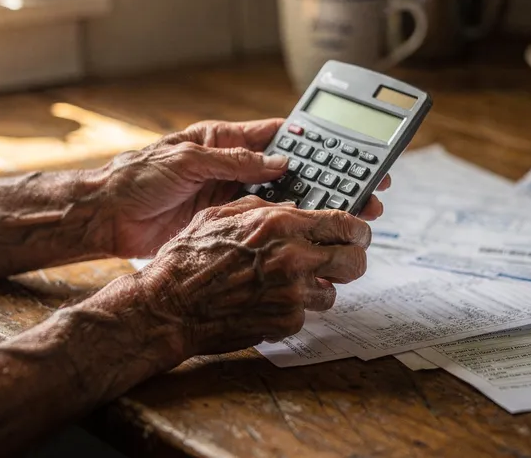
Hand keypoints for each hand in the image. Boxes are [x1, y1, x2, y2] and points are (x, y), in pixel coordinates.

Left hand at [98, 118, 390, 258]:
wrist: (107, 217)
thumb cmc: (139, 177)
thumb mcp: (186, 160)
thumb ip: (233, 161)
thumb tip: (279, 163)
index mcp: (226, 142)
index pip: (280, 137)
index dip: (317, 142)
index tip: (351, 150)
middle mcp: (235, 169)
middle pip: (292, 172)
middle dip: (330, 180)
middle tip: (365, 191)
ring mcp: (232, 198)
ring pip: (284, 201)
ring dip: (315, 207)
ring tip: (349, 216)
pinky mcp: (225, 225)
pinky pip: (265, 224)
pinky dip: (289, 228)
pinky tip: (312, 237)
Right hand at [127, 196, 370, 357]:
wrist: (169, 305)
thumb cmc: (188, 257)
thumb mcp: (221, 214)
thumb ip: (263, 208)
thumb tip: (292, 209)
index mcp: (280, 224)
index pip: (345, 224)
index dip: (360, 229)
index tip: (361, 233)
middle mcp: (293, 257)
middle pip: (355, 261)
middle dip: (353, 260)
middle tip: (342, 261)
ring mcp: (291, 293)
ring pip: (333, 292)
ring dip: (319, 288)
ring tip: (294, 284)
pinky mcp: (285, 322)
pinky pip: (305, 314)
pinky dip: (293, 309)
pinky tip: (268, 302)